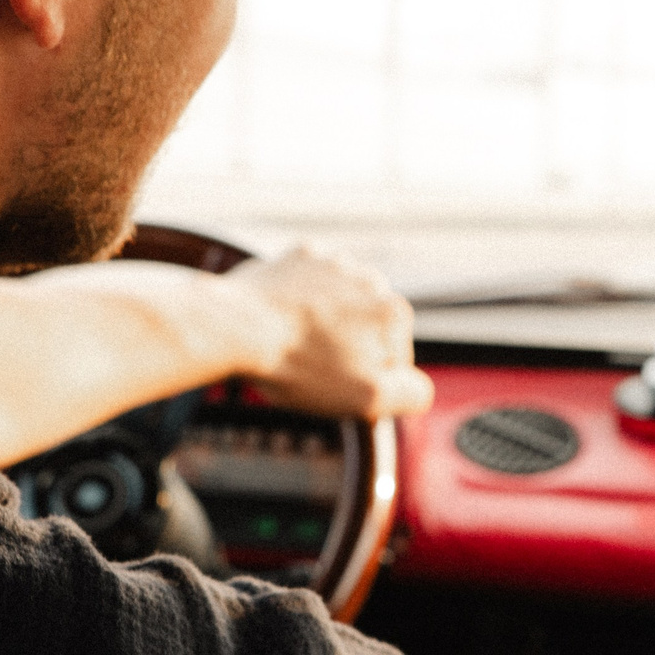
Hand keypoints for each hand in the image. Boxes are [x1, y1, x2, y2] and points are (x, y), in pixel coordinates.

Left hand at [230, 246, 433, 419]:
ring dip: (325, 323)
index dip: (367, 381)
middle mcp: (371, 280)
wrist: (236, 326)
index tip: (335, 385)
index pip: (395, 361)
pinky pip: (310, 283)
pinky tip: (281, 319)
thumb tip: (419, 388)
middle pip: (367, 330)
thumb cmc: (300, 365)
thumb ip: (410, 395)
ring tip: (295, 343)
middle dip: (347, 348)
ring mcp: (334, 263)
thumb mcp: (367, 398)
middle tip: (313, 366)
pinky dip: (300, 300)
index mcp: (394, 313)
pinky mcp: (299, 255)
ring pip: (339, 305)